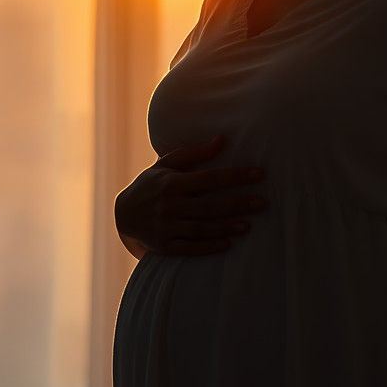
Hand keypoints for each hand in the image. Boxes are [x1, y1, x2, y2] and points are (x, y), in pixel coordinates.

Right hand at [114, 133, 266, 257]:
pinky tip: (227, 244)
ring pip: (201, 228)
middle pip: (209, 205)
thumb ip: (195, 153)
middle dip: (238, 204)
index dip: (236, 176)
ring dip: (226, 227)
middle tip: (263, 203)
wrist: (123, 214)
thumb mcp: (167, 164)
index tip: (260, 173)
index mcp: (171, 183)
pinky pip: (190, 248)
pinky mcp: (164, 246)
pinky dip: (208, 247)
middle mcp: (168, 206)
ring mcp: (165, 227)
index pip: (210, 178)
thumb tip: (224, 139)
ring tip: (248, 225)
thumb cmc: (152, 184)